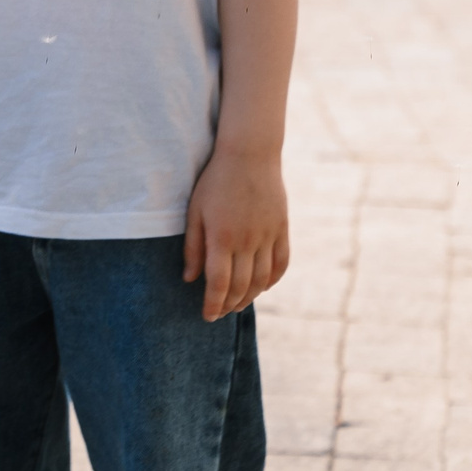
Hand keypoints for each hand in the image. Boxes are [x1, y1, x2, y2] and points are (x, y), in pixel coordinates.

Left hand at [182, 146, 288, 321]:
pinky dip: (273, 280)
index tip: (207, 316)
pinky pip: (282, 263)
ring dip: (250, 297)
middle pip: (241, 287)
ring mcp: (268, 236)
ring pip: (263, 280)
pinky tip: (263, 286)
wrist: (249, 154)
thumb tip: (189, 279)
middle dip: (229, 305)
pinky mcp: (282, 230)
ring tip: (238, 304)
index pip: (219, 284)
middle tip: (219, 313)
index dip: (213, 304)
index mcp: (222, 238)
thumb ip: (193, 247)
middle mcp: (247, 241)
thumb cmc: (215, 181)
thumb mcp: (195, 211)